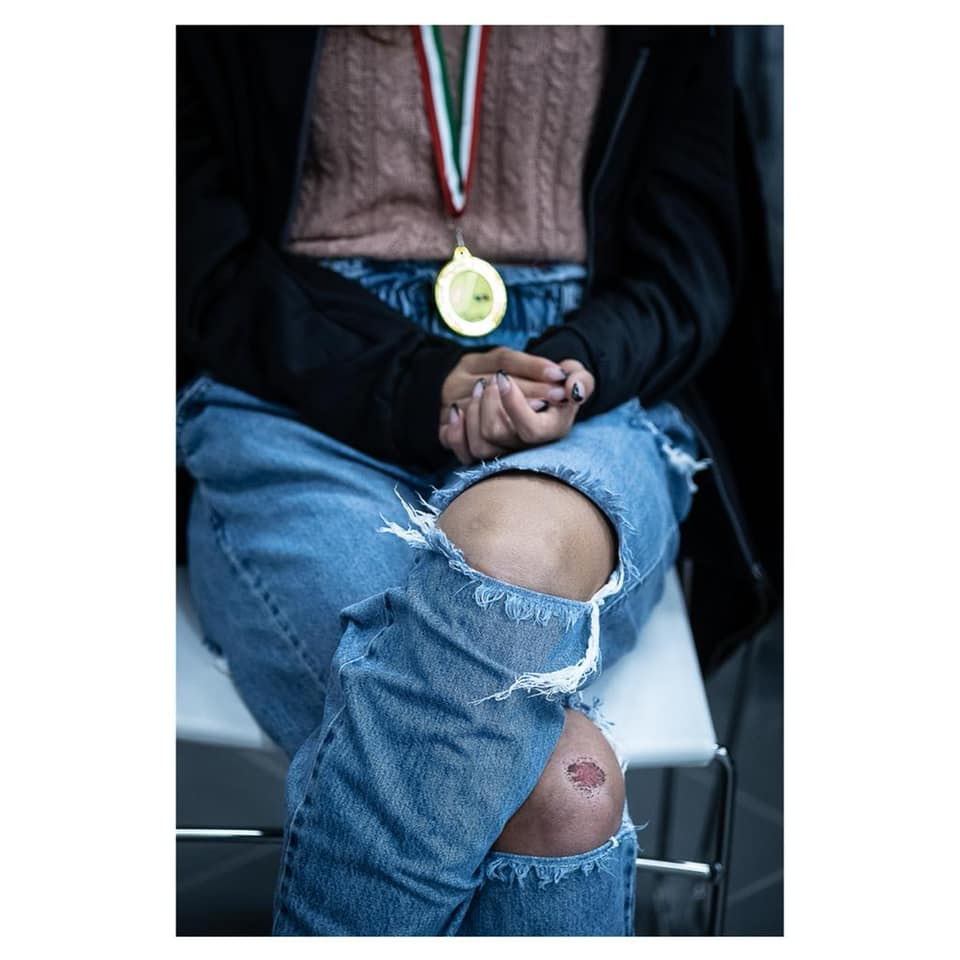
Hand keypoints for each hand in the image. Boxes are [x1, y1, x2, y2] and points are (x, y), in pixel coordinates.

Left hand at [439, 358, 594, 464]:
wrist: (541, 391)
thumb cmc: (560, 384)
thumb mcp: (577, 376)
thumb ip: (581, 381)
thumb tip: (572, 389)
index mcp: (552, 431)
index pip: (530, 430)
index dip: (513, 403)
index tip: (504, 377)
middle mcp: (527, 449)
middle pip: (497, 434)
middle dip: (489, 400)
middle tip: (493, 379)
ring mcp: (504, 454)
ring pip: (478, 446)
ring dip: (473, 411)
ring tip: (479, 387)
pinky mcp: (484, 454)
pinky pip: (463, 454)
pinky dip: (456, 431)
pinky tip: (458, 409)